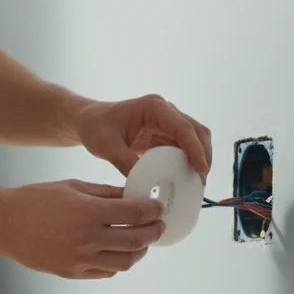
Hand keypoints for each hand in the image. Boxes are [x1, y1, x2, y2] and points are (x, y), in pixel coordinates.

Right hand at [0, 180, 164, 278]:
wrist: (4, 223)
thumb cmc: (36, 199)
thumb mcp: (73, 187)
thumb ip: (106, 193)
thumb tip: (135, 197)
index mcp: (88, 211)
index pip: (135, 213)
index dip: (153, 211)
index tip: (159, 208)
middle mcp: (86, 238)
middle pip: (137, 240)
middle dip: (154, 232)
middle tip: (158, 226)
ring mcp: (79, 259)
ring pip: (125, 262)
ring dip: (139, 251)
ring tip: (141, 241)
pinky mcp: (71, 272)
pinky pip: (106, 272)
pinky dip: (118, 262)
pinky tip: (117, 251)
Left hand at [75, 95, 212, 179]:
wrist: (89, 122)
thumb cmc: (95, 128)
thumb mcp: (106, 146)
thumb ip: (126, 162)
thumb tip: (146, 185)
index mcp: (153, 107)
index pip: (182, 127)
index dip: (195, 149)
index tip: (201, 170)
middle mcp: (165, 111)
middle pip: (196, 131)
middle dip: (203, 155)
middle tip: (201, 182)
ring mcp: (167, 121)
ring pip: (194, 139)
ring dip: (199, 159)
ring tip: (197, 184)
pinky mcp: (164, 133)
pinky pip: (183, 147)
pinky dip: (188, 161)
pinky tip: (186, 179)